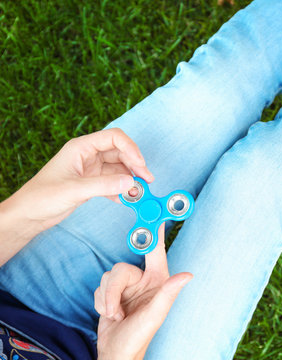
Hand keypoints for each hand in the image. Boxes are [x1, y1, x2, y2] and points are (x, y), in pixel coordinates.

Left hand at [7, 128, 153, 229]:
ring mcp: (90, 169)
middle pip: (120, 153)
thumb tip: (131, 182)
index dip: (131, 149)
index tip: (141, 165)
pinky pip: (113, 181)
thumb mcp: (75, 190)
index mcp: (81, 147)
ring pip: (118, 168)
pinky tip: (125, 199)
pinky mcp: (91, 182)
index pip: (114, 138)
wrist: (28, 215)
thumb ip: (104, 185)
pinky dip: (121, 189)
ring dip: (130, 179)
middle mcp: (87, 155)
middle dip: (135, 165)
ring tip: (138, 193)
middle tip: (147, 181)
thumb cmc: (42, 197)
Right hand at [94, 224, 191, 359]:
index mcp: (159, 280)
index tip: (152, 210)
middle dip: (113, 290)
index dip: (153, 230)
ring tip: (116, 315)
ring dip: (107, 299)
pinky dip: (101, 301)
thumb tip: (188, 275)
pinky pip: (100, 286)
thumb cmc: (139, 338)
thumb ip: (168, 293)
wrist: (116, 353)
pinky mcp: (113, 292)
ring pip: (108, 276)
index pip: (155, 250)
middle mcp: (144, 279)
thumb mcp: (155, 316)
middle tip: (115, 310)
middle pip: (121, 267)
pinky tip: (110, 314)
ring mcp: (128, 286)